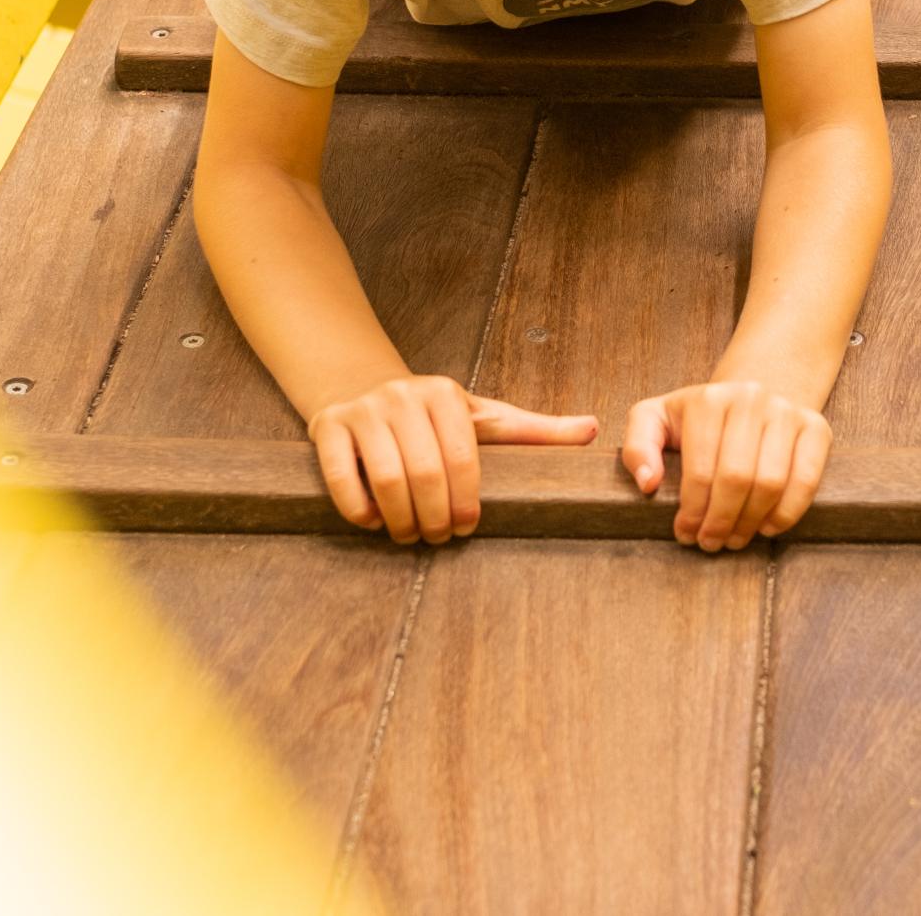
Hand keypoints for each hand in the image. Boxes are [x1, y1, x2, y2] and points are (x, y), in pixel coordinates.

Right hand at [309, 375, 596, 542]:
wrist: (359, 382)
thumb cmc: (431, 413)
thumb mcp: (483, 417)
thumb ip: (534, 430)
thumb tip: (594, 430)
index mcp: (447, 395)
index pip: (463, 459)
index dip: (466, 502)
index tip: (467, 527)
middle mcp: (404, 397)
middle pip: (424, 474)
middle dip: (433, 518)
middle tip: (437, 539)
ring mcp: (363, 410)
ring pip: (384, 480)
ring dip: (398, 521)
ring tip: (408, 536)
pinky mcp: (327, 426)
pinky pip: (340, 478)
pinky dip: (359, 511)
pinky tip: (374, 522)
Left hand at [621, 382, 833, 549]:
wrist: (750, 396)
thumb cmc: (697, 418)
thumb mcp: (655, 420)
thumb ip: (638, 447)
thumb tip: (648, 484)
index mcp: (708, 400)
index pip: (700, 470)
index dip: (692, 512)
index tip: (685, 534)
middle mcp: (750, 399)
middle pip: (737, 479)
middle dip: (720, 522)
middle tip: (710, 543)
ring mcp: (787, 411)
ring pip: (771, 483)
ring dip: (750, 523)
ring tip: (734, 538)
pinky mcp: (816, 428)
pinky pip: (806, 480)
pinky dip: (786, 513)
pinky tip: (766, 527)